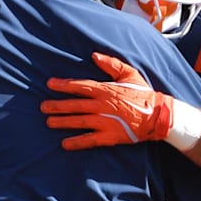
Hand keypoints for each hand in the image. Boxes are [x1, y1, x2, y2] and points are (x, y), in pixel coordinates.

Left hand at [41, 52, 174, 149]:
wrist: (158, 115)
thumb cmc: (143, 93)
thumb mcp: (129, 74)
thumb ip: (111, 64)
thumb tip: (94, 56)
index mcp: (105, 90)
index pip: (80, 86)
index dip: (64, 85)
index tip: (50, 84)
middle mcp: (102, 105)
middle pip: (75, 105)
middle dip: (57, 105)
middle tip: (43, 107)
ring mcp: (105, 122)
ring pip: (79, 122)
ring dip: (63, 122)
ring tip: (49, 122)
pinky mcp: (110, 136)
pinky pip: (90, 140)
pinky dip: (77, 142)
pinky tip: (65, 144)